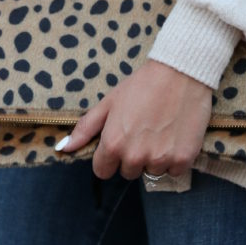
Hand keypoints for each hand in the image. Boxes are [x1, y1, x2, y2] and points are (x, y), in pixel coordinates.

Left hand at [56, 59, 213, 179]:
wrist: (181, 72)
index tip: (121, 142)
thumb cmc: (143, 84)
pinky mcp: (183, 160)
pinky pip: (174, 171)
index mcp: (113, 143)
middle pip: (128, 172)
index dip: (110, 157)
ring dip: (155, 157)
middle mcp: (135, 156)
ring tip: (162, 130)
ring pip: (152, 171)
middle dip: (133, 156)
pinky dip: (175, 158)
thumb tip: (63, 148)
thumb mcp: (109, 102)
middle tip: (144, 130)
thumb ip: (85, 129)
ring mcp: (160, 159)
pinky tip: (176, 135)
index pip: (103, 171)